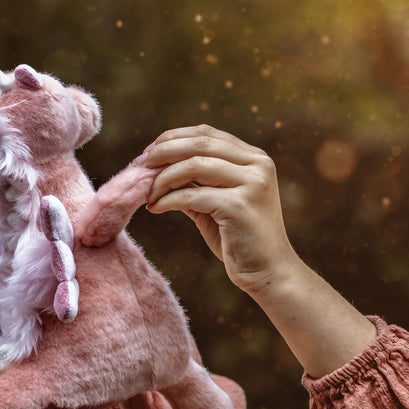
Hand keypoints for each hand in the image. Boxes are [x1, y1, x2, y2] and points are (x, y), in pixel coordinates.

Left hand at [143, 125, 299, 295]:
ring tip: (148, 193)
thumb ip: (195, 184)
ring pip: (194, 165)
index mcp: (255, 159)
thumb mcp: (216, 204)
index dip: (173, 138)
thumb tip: (157, 169)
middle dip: (163, 152)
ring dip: (163, 178)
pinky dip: (168, 200)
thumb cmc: (241, 242)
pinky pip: (192, 195)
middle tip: (139, 165)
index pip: (207, 134)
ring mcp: (252, 183)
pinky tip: (155, 208)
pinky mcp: (240, 206)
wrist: (269, 273)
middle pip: (199, 144)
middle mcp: (257, 164)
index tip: (148, 153)